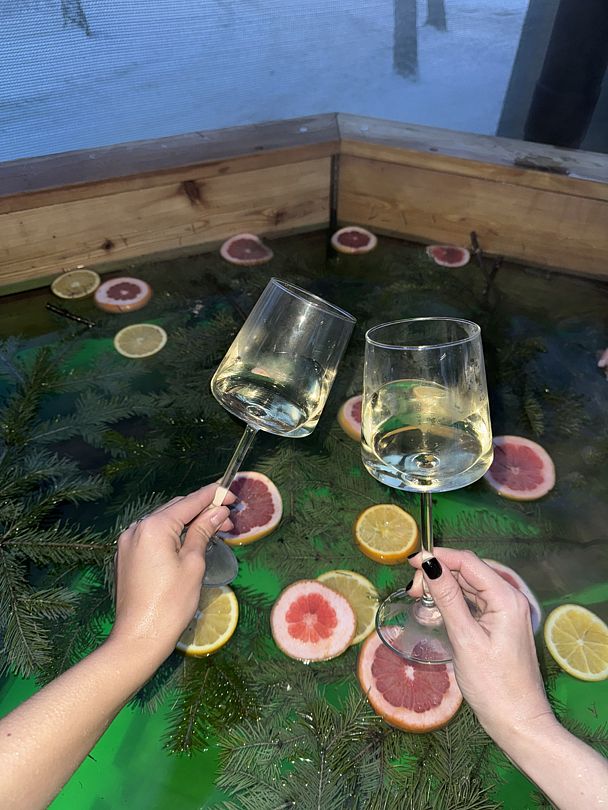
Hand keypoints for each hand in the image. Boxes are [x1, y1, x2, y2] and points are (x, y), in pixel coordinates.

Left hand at [109, 484, 234, 665]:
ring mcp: (128, 542)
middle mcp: (137, 528)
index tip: (231, 494)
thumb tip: (218, 511)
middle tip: (227, 519)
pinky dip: (172, 535)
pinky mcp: (126, 556)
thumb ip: (203, 532)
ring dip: (187, 523)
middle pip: (175, 509)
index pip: (189, 502)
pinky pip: (152, 536)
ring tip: (212, 531)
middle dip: (201, 510)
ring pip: (163, 522)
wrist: (139, 638)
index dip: (212, 496)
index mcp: (154, 526)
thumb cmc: (171, 603)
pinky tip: (188, 543)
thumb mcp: (193, 564)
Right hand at [408, 548, 553, 745]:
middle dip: (439, 573)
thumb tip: (430, 565)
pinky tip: (438, 608)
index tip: (412, 562)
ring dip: (444, 587)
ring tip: (419, 597)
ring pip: (470, 586)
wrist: (519, 723)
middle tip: (412, 590)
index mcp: (506, 598)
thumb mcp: (465, 638)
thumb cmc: (493, 685)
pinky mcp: (500, 625)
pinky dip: (454, 600)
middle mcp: (510, 598)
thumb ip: (447, 598)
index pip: (469, 562)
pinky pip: (474, 602)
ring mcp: (506, 612)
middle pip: (469, 572)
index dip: (439, 556)